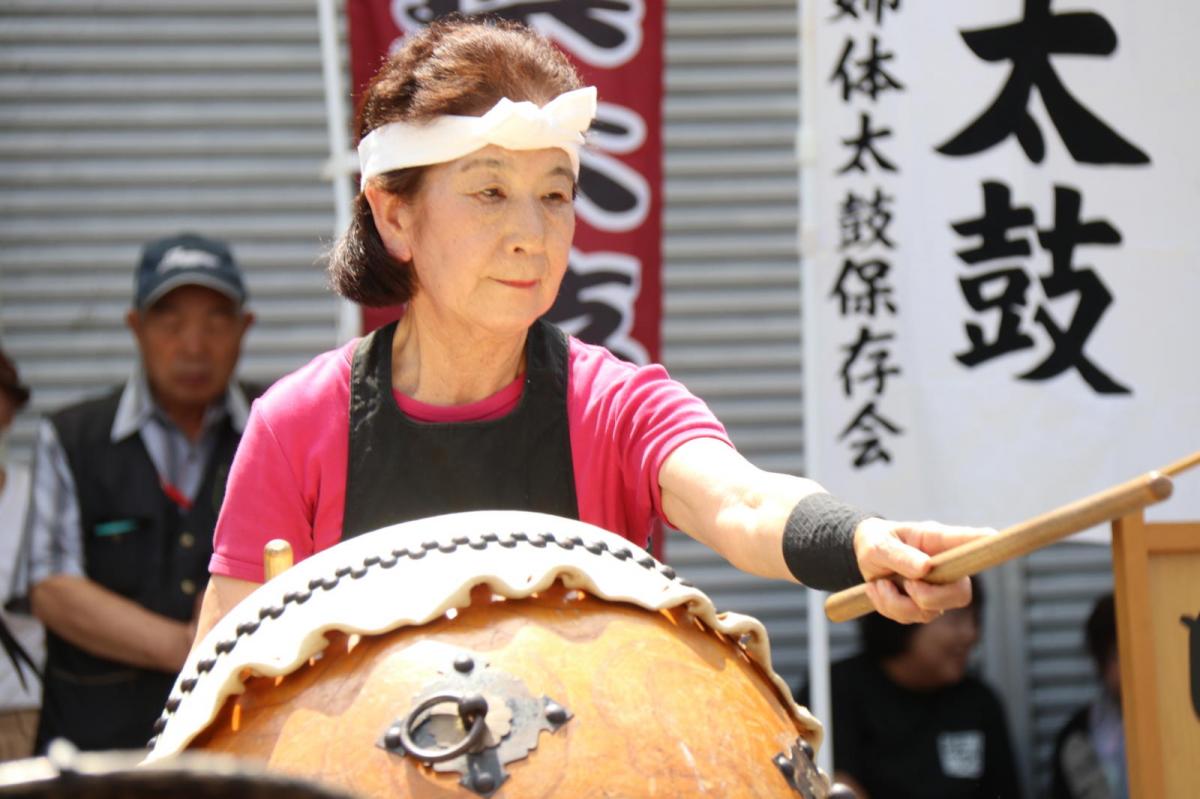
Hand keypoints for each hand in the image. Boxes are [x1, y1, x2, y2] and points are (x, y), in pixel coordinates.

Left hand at [853, 517, 993, 623]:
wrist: (864, 558)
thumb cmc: (877, 542)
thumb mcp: (878, 544)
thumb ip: (899, 555)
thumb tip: (925, 568)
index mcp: (938, 541)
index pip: (967, 541)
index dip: (983, 541)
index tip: (993, 536)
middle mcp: (945, 568)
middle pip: (960, 594)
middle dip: (930, 597)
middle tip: (907, 584)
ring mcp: (936, 590)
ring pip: (930, 612)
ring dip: (896, 601)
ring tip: (880, 582)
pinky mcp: (921, 607)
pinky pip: (908, 617)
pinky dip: (887, 606)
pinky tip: (878, 589)